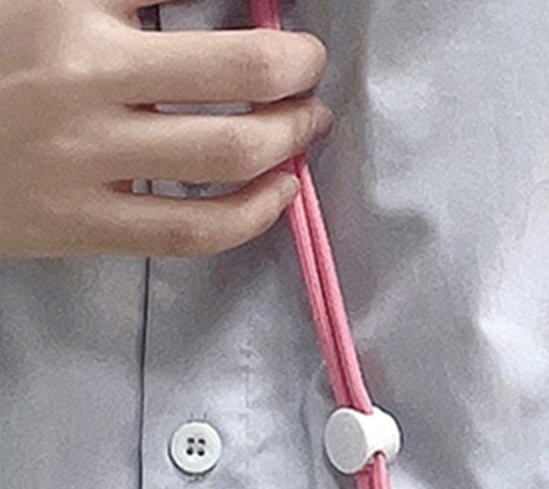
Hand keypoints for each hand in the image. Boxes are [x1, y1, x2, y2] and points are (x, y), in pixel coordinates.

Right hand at [0, 0, 327, 258]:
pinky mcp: (84, 224)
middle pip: (240, 69)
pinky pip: (197, 229)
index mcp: (63, 1)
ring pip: (232, 151)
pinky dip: (256, 211)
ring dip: (290, 137)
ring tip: (306, 124)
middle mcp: (80, 75)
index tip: (280, 8)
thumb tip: (184, 2)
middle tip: (308, 65)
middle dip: (296, 65)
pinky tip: (279, 189)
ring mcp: (85, 157)